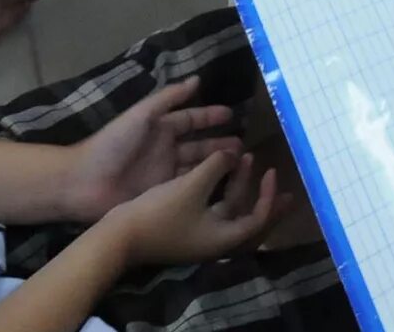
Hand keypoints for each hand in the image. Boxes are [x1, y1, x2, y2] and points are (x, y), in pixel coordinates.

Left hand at [57, 79, 250, 224]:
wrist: (84, 182)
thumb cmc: (113, 143)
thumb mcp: (142, 115)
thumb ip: (169, 98)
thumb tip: (196, 79)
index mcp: (160, 128)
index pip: (191, 119)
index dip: (210, 116)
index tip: (233, 115)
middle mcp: (165, 149)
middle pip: (199, 145)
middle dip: (220, 143)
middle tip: (245, 147)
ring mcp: (164, 175)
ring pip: (197, 167)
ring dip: (216, 165)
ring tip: (241, 166)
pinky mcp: (161, 196)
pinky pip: (187, 189)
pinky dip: (205, 187)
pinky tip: (224, 188)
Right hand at [105, 149, 285, 269]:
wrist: (119, 235)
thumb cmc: (161, 213)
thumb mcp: (193, 185)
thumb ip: (218, 166)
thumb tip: (234, 153)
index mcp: (223, 236)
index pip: (258, 218)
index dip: (268, 194)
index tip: (270, 170)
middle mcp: (215, 239)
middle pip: (248, 217)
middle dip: (262, 194)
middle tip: (274, 174)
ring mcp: (198, 235)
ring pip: (228, 208)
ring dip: (238, 185)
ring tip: (245, 159)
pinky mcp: (183, 228)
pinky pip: (213, 208)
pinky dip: (220, 189)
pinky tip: (218, 170)